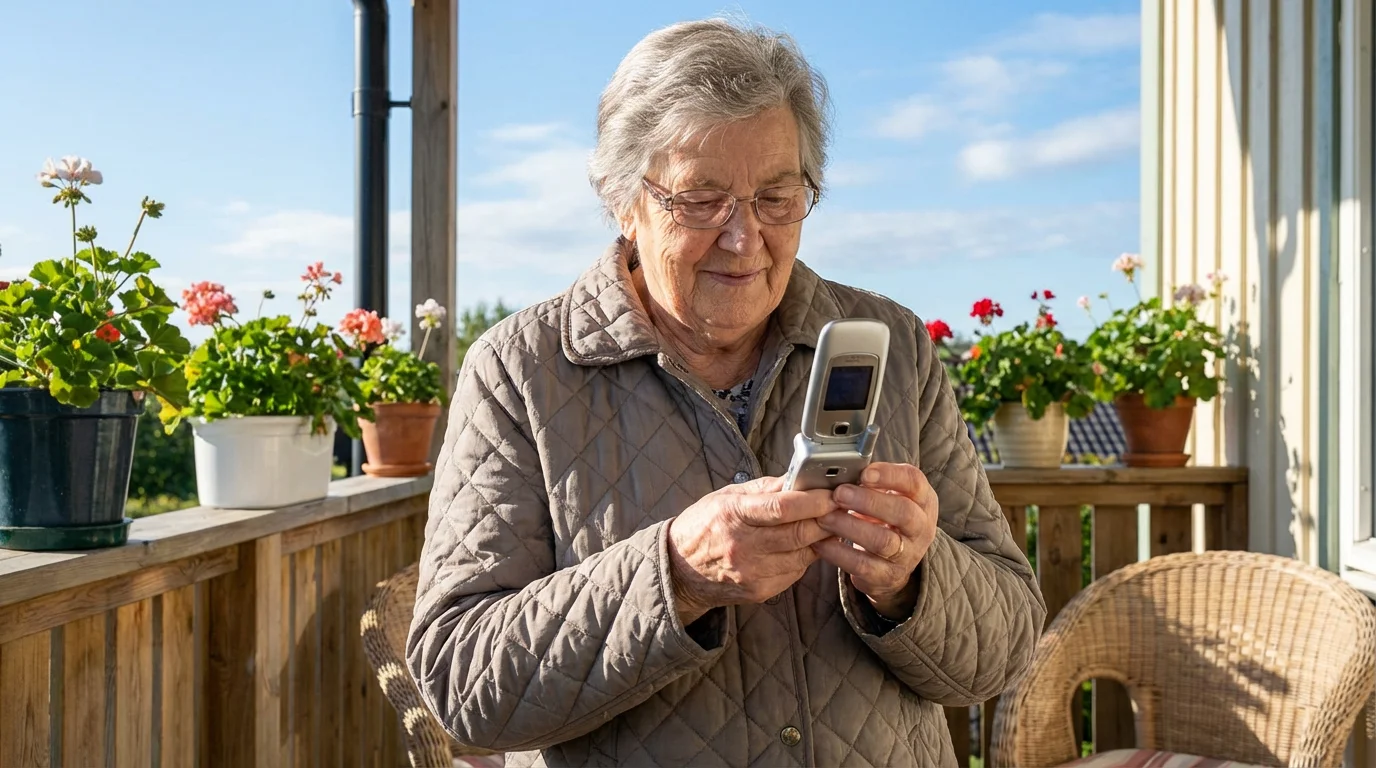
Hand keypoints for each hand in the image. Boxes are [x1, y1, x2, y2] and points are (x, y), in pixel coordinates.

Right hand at [667, 476, 838, 624]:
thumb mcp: (726, 497)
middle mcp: (743, 546)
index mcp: (733, 514)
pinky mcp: (760, 591)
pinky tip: (802, 546)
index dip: (813, 501)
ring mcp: (752, 572)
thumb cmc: (703, 527)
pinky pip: (795, 572)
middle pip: (798, 533)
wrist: (679, 571)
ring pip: (803, 554)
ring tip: (824, 525)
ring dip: (819, 539)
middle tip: (839, 509)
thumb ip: (764, 488)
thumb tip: (798, 478)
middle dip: (825, 520)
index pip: (782, 507)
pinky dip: (804, 557)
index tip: (831, 494)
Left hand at [811, 462, 937, 620]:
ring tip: (825, 517)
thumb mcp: (889, 497)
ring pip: (883, 541)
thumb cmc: (886, 519)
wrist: (895, 563)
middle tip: (839, 494)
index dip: (889, 475)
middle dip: (868, 501)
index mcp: (923, 500)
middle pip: (903, 512)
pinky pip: (863, 565)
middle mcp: (921, 527)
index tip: (864, 472)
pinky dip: (840, 553)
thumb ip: (872, 483)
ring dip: (850, 527)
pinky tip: (822, 542)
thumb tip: (840, 468)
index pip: (914, 482)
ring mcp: (908, 554)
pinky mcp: (888, 576)